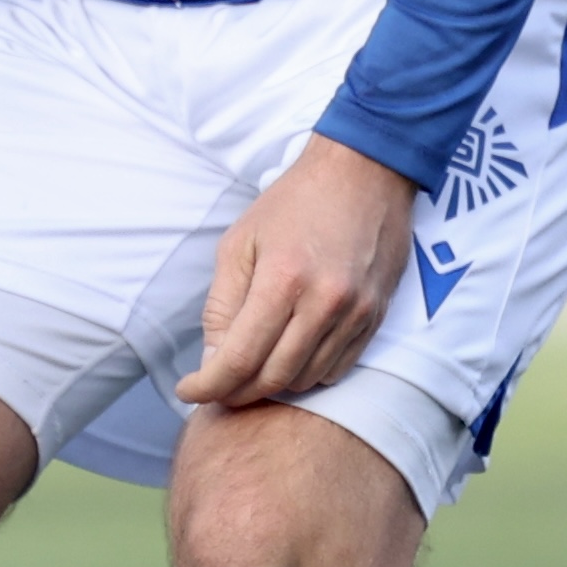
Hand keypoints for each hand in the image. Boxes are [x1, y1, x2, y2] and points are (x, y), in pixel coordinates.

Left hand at [177, 135, 415, 408]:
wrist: (365, 173)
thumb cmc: (294, 203)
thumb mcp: (239, 243)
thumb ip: (222, 305)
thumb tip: (213, 360)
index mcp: (283, 280)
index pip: (240, 359)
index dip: (209, 385)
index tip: (189, 391)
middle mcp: (324, 303)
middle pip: (274, 378)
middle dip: (236, 393)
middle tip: (215, 387)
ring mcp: (356, 313)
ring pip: (307, 380)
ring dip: (272, 385)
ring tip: (248, 371)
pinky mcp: (376, 317)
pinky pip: (338, 368)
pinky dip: (307, 373)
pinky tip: (287, 357)